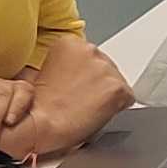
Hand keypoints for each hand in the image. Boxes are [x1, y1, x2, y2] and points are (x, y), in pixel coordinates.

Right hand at [0, 38, 137, 161]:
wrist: (39, 124)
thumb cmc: (39, 106)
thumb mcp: (44, 71)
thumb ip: (65, 64)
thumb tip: (75, 73)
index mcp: (70, 42)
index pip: (92, 56)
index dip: (86, 75)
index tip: (77, 86)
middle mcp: (90, 50)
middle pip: (107, 67)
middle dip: (99, 83)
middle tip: (81, 100)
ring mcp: (105, 69)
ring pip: (118, 82)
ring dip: (108, 96)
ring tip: (86, 108)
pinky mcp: (117, 89)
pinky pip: (127, 99)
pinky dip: (117, 108)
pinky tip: (97, 114)